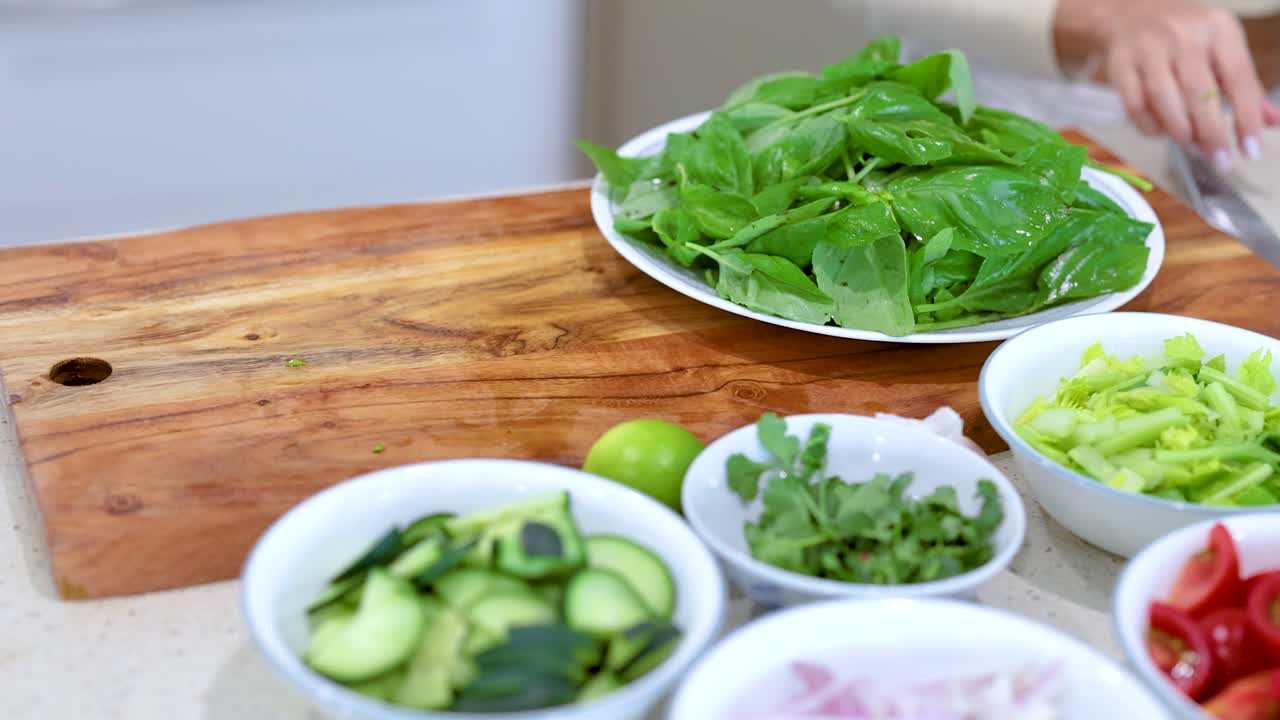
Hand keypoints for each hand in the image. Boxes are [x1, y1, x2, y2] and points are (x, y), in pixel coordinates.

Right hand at [1055, 0, 1279, 167]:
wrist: (1131, 9)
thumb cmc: (1185, 34)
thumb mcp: (1221, 47)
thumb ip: (1244, 85)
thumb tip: (1271, 122)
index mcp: (1219, 30)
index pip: (1239, 78)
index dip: (1246, 117)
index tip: (1250, 149)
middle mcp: (1184, 36)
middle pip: (1200, 93)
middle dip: (1212, 133)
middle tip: (1220, 159)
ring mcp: (1148, 49)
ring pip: (1165, 100)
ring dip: (1180, 131)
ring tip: (1190, 145)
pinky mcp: (1120, 64)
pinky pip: (1134, 105)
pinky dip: (1149, 126)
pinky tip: (1161, 132)